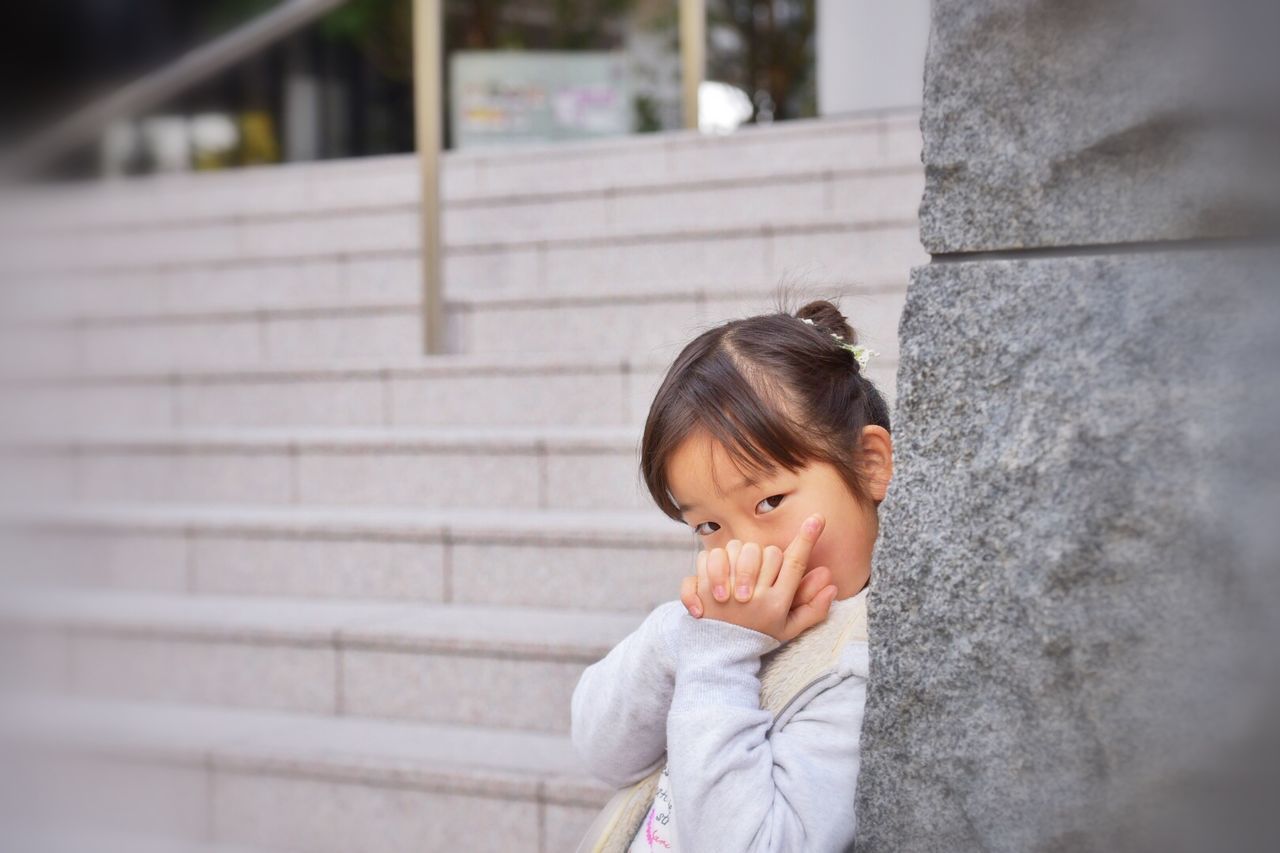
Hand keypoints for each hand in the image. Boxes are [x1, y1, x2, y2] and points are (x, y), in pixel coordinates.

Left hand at [678, 514, 838, 642]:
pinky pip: (709, 556)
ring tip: (738, 573)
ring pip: (739, 548)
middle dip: (768, 555)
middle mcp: (753, 596)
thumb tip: (833, 586)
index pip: (795, 565)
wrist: (718, 656)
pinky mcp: (704, 589)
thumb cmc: (756, 638)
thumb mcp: (787, 630)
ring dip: (740, 554)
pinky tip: (716, 575)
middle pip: (769, 553)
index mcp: (776, 604)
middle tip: (761, 571)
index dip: (807, 539)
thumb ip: (812, 609)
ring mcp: (727, 591)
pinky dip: (712, 559)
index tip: (817, 518)